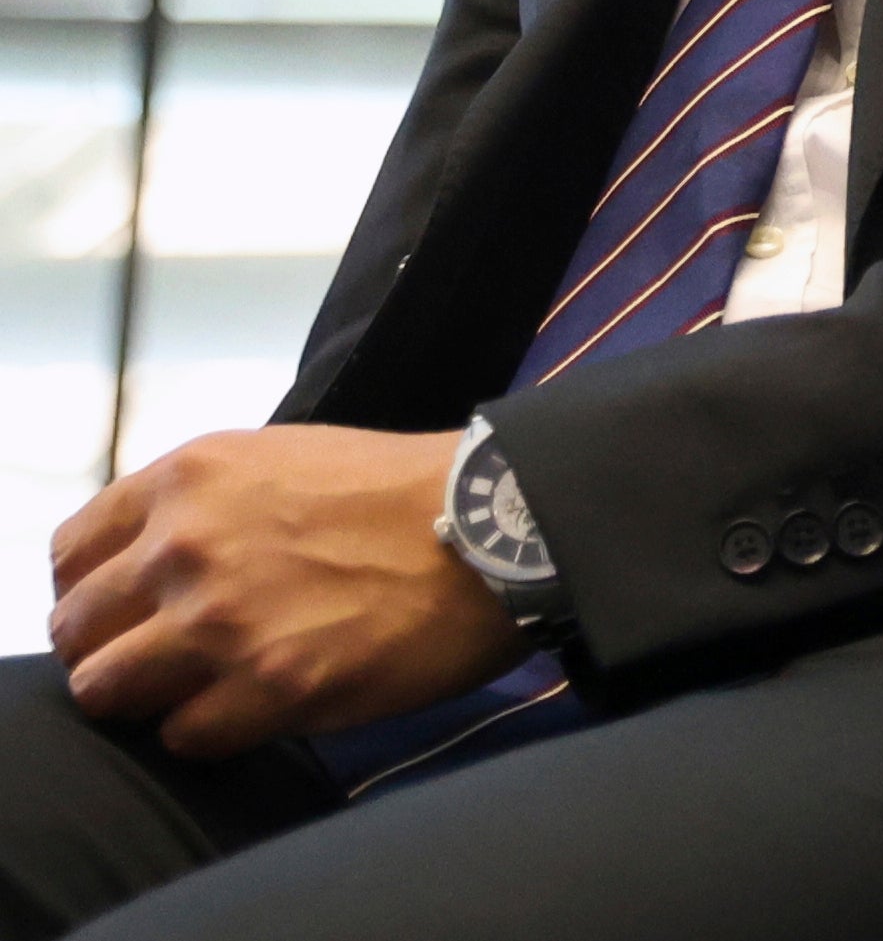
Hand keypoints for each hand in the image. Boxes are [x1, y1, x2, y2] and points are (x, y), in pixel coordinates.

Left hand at [46, 428, 516, 757]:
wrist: (500, 526)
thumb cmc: (401, 491)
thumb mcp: (281, 457)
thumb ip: (200, 505)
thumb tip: (143, 562)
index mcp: (190, 478)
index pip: (70, 554)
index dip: (96, 589)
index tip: (128, 606)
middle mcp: (186, 546)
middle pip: (76, 632)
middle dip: (115, 648)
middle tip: (169, 655)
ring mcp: (220, 622)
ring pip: (106, 692)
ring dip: (151, 695)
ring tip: (206, 684)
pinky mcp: (267, 688)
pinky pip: (183, 736)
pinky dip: (213, 728)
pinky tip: (260, 701)